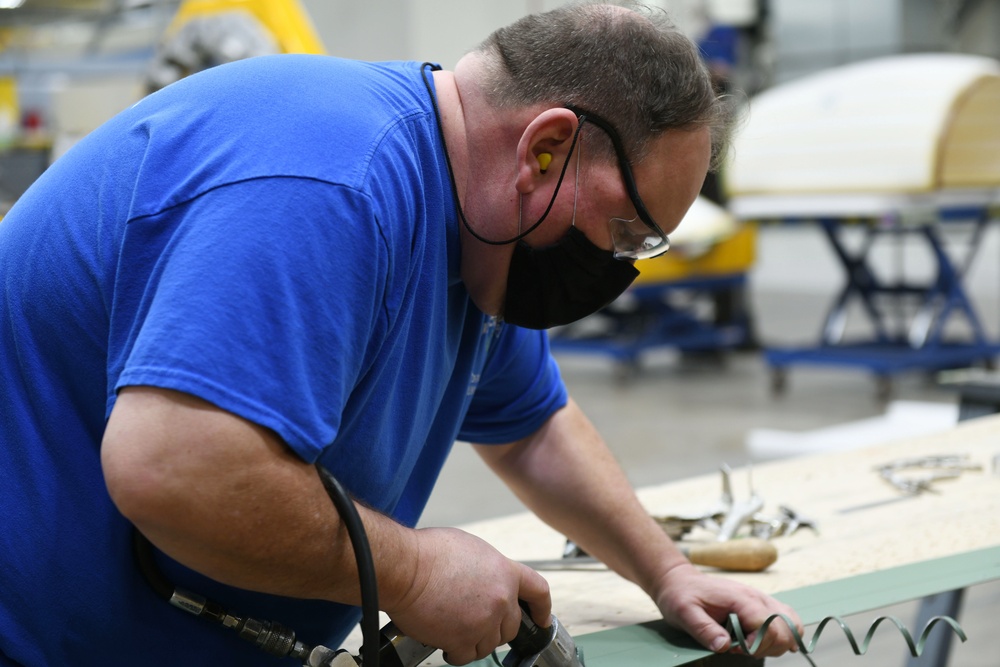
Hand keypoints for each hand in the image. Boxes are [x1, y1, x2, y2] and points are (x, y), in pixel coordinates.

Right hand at [385, 527, 550, 664]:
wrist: (405, 568)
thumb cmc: (429, 553)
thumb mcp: (471, 548)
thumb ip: (489, 568)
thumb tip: (487, 579)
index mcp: (505, 572)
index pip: (538, 592)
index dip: (542, 608)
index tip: (542, 618)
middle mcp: (500, 599)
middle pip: (512, 626)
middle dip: (496, 626)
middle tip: (476, 620)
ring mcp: (483, 622)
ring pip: (489, 643)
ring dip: (475, 639)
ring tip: (455, 626)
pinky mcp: (463, 640)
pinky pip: (467, 656)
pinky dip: (456, 652)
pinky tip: (446, 640)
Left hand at [652, 562, 802, 657]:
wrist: (680, 579)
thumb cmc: (681, 595)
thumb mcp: (685, 613)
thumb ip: (704, 629)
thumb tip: (724, 646)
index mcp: (741, 598)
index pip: (768, 626)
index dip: (757, 644)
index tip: (736, 648)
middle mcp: (758, 597)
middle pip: (785, 630)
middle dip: (767, 647)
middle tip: (740, 648)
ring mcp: (762, 600)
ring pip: (790, 625)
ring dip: (775, 643)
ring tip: (748, 645)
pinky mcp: (760, 604)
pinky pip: (785, 619)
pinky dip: (783, 634)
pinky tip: (766, 642)